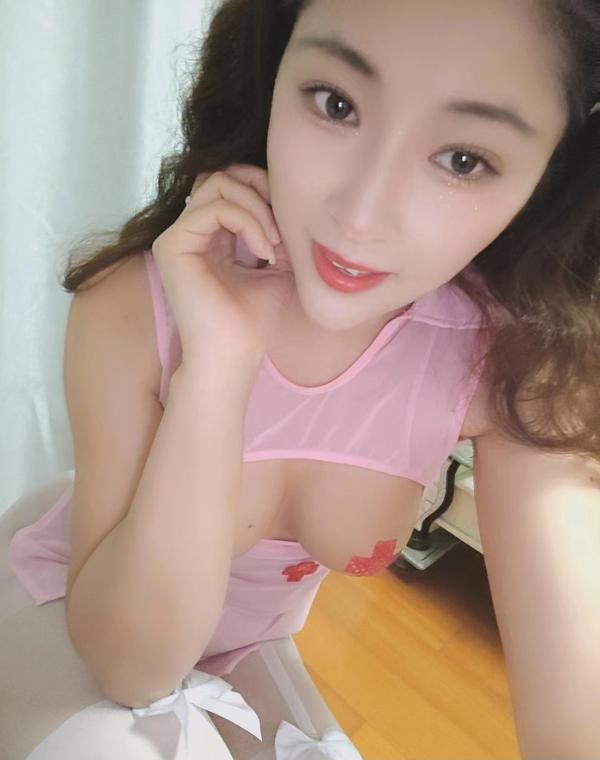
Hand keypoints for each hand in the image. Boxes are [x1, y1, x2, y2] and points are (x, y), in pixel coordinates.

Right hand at [151, 164, 294, 368]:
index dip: (261, 188)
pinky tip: (264, 251)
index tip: (288, 217)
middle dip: (259, 188)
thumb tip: (286, 199)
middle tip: (282, 223)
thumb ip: (275, 231)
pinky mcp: (173, 245)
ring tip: (274, 243)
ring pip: (217, 183)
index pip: (230, 188)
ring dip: (257, 206)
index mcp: (211, 239)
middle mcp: (191, 235)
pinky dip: (248, 221)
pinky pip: (215, 208)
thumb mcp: (277, 267)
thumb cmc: (254, 322)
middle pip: (221, 176)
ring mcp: (178, 238)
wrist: (234, 355)